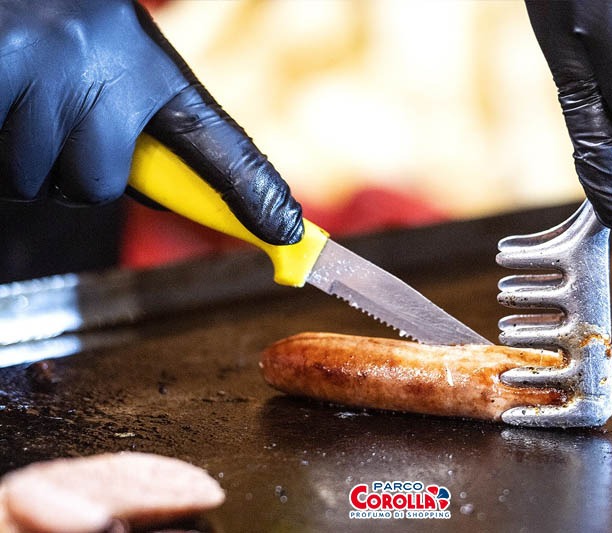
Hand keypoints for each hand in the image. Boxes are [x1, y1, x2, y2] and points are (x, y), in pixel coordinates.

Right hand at [0, 0, 302, 244]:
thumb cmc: (58, 27)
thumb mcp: (114, 62)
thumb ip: (144, 126)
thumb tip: (170, 198)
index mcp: (148, 62)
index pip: (216, 141)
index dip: (251, 192)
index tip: (285, 230)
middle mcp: (104, 62)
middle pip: (99, 186)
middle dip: (77, 176)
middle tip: (58, 128)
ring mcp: (45, 68)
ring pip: (37, 182)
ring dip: (25, 163)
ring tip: (20, 101)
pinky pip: (0, 169)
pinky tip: (2, 103)